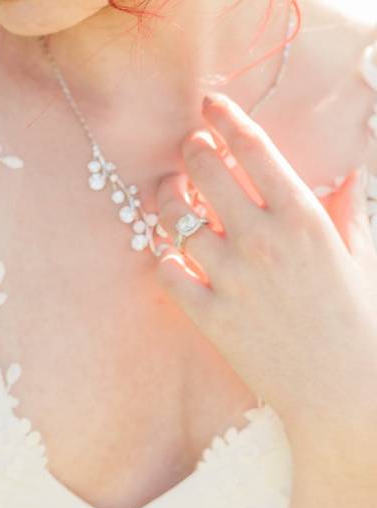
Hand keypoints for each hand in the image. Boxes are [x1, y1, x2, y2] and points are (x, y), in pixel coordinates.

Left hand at [153, 92, 376, 449]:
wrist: (345, 390)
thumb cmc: (357, 319)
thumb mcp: (358, 255)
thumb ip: (344, 210)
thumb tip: (349, 171)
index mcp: (303, 217)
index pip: (254, 150)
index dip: (225, 119)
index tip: (208, 104)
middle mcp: (262, 240)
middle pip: (205, 172)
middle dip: (190, 151)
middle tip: (188, 149)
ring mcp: (231, 278)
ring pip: (175, 218)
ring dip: (166, 199)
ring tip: (170, 195)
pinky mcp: (209, 315)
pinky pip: (166, 272)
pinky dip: (162, 258)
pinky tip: (170, 255)